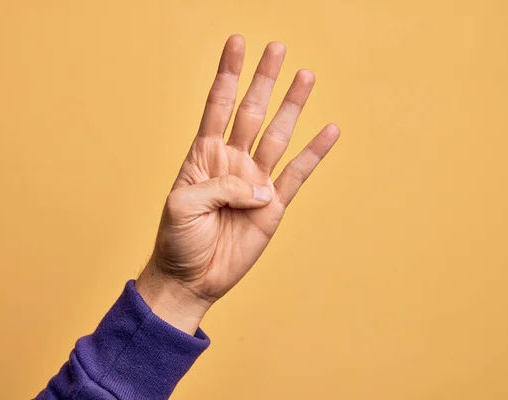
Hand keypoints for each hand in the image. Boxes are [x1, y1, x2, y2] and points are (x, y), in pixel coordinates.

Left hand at [136, 34, 339, 333]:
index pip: (218, 106)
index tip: (237, 43)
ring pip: (278, 136)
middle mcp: (233, 162)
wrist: (191, 277)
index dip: (227, 74)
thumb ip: (220, 186)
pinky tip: (329, 131)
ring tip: (305, 76)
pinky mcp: (274, 206)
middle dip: (264, 80)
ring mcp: (255, 182)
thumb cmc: (178, 239)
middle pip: (252, 111)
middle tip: (278, 48)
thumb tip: (262, 186)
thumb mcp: (183, 205)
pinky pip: (297, 175)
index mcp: (204, 156)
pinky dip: (314, 153)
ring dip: (292, 106)